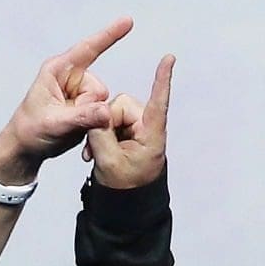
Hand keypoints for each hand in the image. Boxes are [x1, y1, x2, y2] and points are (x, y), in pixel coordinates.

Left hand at [0, 18, 133, 183]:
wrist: (26, 148)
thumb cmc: (30, 131)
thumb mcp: (54, 124)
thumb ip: (81, 117)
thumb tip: (106, 111)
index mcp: (58, 70)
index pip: (88, 49)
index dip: (109, 35)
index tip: (128, 21)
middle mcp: (71, 77)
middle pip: (99, 89)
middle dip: (89, 108)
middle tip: (67, 121)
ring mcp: (79, 92)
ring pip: (102, 103)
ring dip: (90, 119)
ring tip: (68, 126)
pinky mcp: (84, 107)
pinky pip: (101, 114)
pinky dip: (93, 125)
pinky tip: (75, 129)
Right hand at [84, 53, 174, 189]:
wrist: (126, 206)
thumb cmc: (125, 190)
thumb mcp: (108, 163)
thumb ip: (100, 134)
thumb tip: (96, 113)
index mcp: (151, 135)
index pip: (158, 103)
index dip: (162, 80)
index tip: (169, 59)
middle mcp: (146, 128)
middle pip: (120, 105)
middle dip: (104, 123)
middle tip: (94, 151)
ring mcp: (136, 131)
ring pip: (111, 114)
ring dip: (100, 132)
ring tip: (95, 156)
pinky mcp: (127, 135)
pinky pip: (109, 123)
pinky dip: (100, 136)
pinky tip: (95, 153)